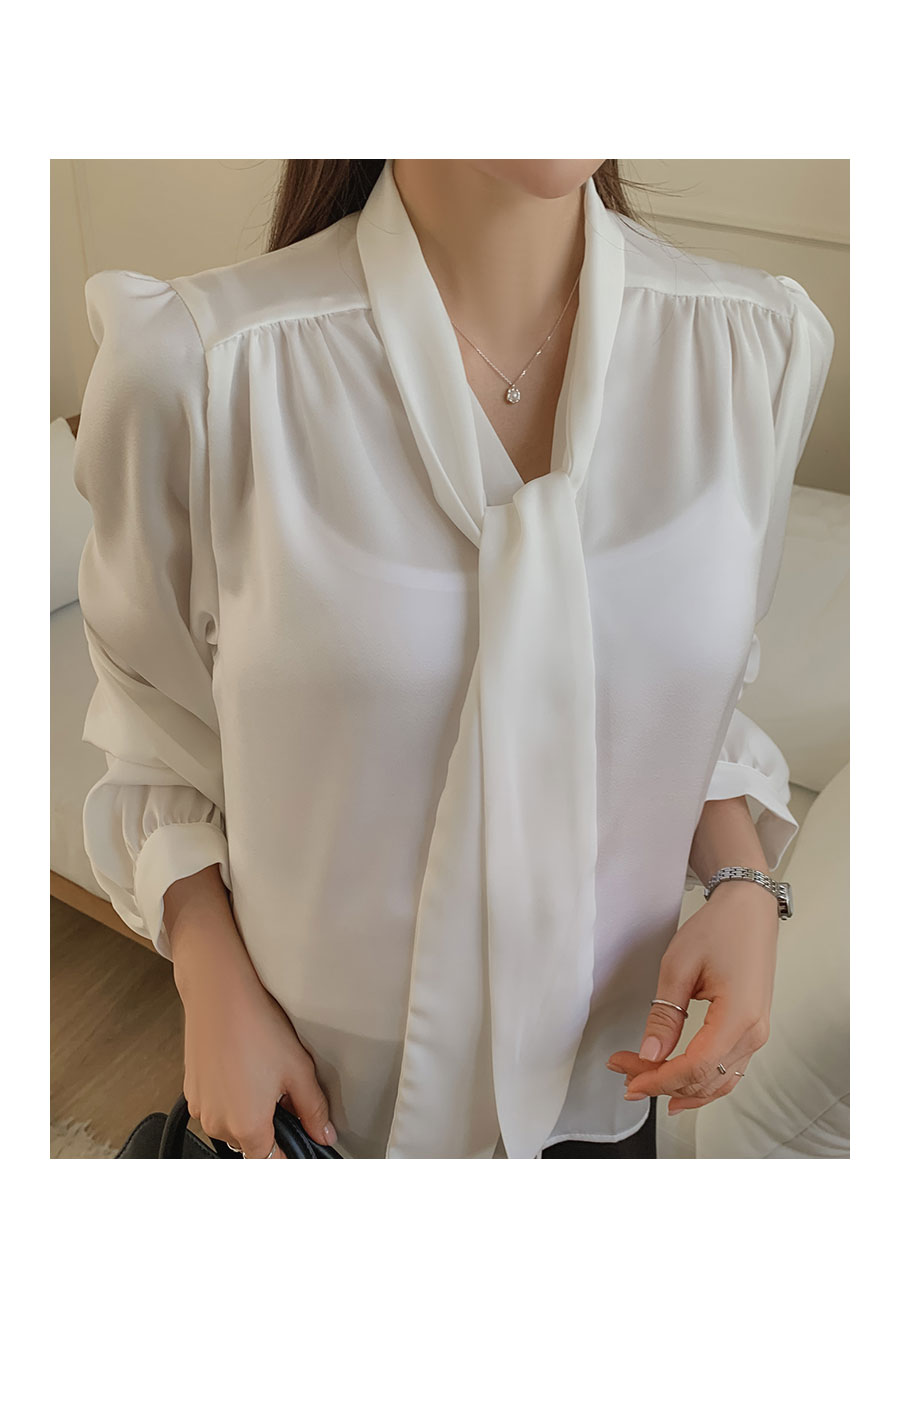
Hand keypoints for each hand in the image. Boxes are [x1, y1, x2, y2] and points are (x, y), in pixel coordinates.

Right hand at [174, 923, 336, 1158]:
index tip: (297, 1143)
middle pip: (250, 1144)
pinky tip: (242, 1069)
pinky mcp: (191, 1092)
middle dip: (270, 1128)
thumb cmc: (257, 1028)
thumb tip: (323, 1134)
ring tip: (260, 1076)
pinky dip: (230, 1098)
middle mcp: (218, 1123)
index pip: (269, 1163)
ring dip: (248, 1113)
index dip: (287, 1154)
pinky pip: (216, 1108)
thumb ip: (313, 1110)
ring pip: (231, 1126)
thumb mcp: (298, 1070)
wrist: (219, 995)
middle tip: (283, 1095)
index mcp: (247, 1126)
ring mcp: (201, 1108)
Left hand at [606, 881, 779, 1113]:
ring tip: (642, 1080)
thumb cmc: (719, 929)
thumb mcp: (678, 967)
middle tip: (623, 1072)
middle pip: (704, 1079)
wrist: (749, 911)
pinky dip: (700, 1082)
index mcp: (738, 1017)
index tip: (629, 1080)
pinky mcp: (752, 1031)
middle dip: (661, 1082)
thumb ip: (664, 1016)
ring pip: (717, 1083)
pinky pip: (727, 1071)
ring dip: (679, 1087)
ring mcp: (757, 1034)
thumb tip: (649, 1055)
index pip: (695, 1068)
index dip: (659, 1079)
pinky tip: (678, 1087)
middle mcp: (754, 1032)